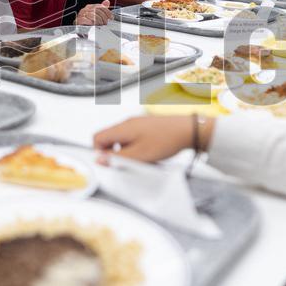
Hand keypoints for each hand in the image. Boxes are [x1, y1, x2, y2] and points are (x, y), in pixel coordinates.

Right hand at [74, 0, 112, 25]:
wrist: (80, 31)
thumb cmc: (89, 24)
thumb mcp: (97, 16)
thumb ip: (101, 9)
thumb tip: (107, 2)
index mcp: (90, 7)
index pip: (100, 7)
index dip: (107, 12)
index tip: (111, 18)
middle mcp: (85, 10)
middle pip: (97, 10)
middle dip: (103, 18)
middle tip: (105, 23)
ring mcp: (80, 15)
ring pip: (92, 15)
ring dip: (98, 21)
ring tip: (100, 25)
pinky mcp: (77, 21)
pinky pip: (84, 19)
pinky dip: (90, 22)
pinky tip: (93, 24)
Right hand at [94, 116, 211, 163]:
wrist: (187, 130)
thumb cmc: (166, 140)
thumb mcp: (139, 156)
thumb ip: (117, 159)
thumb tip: (99, 159)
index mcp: (123, 128)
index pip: (97, 137)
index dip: (99, 152)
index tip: (109, 162)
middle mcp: (128, 123)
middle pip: (109, 138)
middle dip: (114, 153)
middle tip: (126, 162)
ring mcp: (137, 123)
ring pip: (122, 139)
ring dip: (125, 151)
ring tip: (139, 159)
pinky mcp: (146, 126)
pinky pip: (133, 137)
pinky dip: (135, 147)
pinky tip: (148, 153)